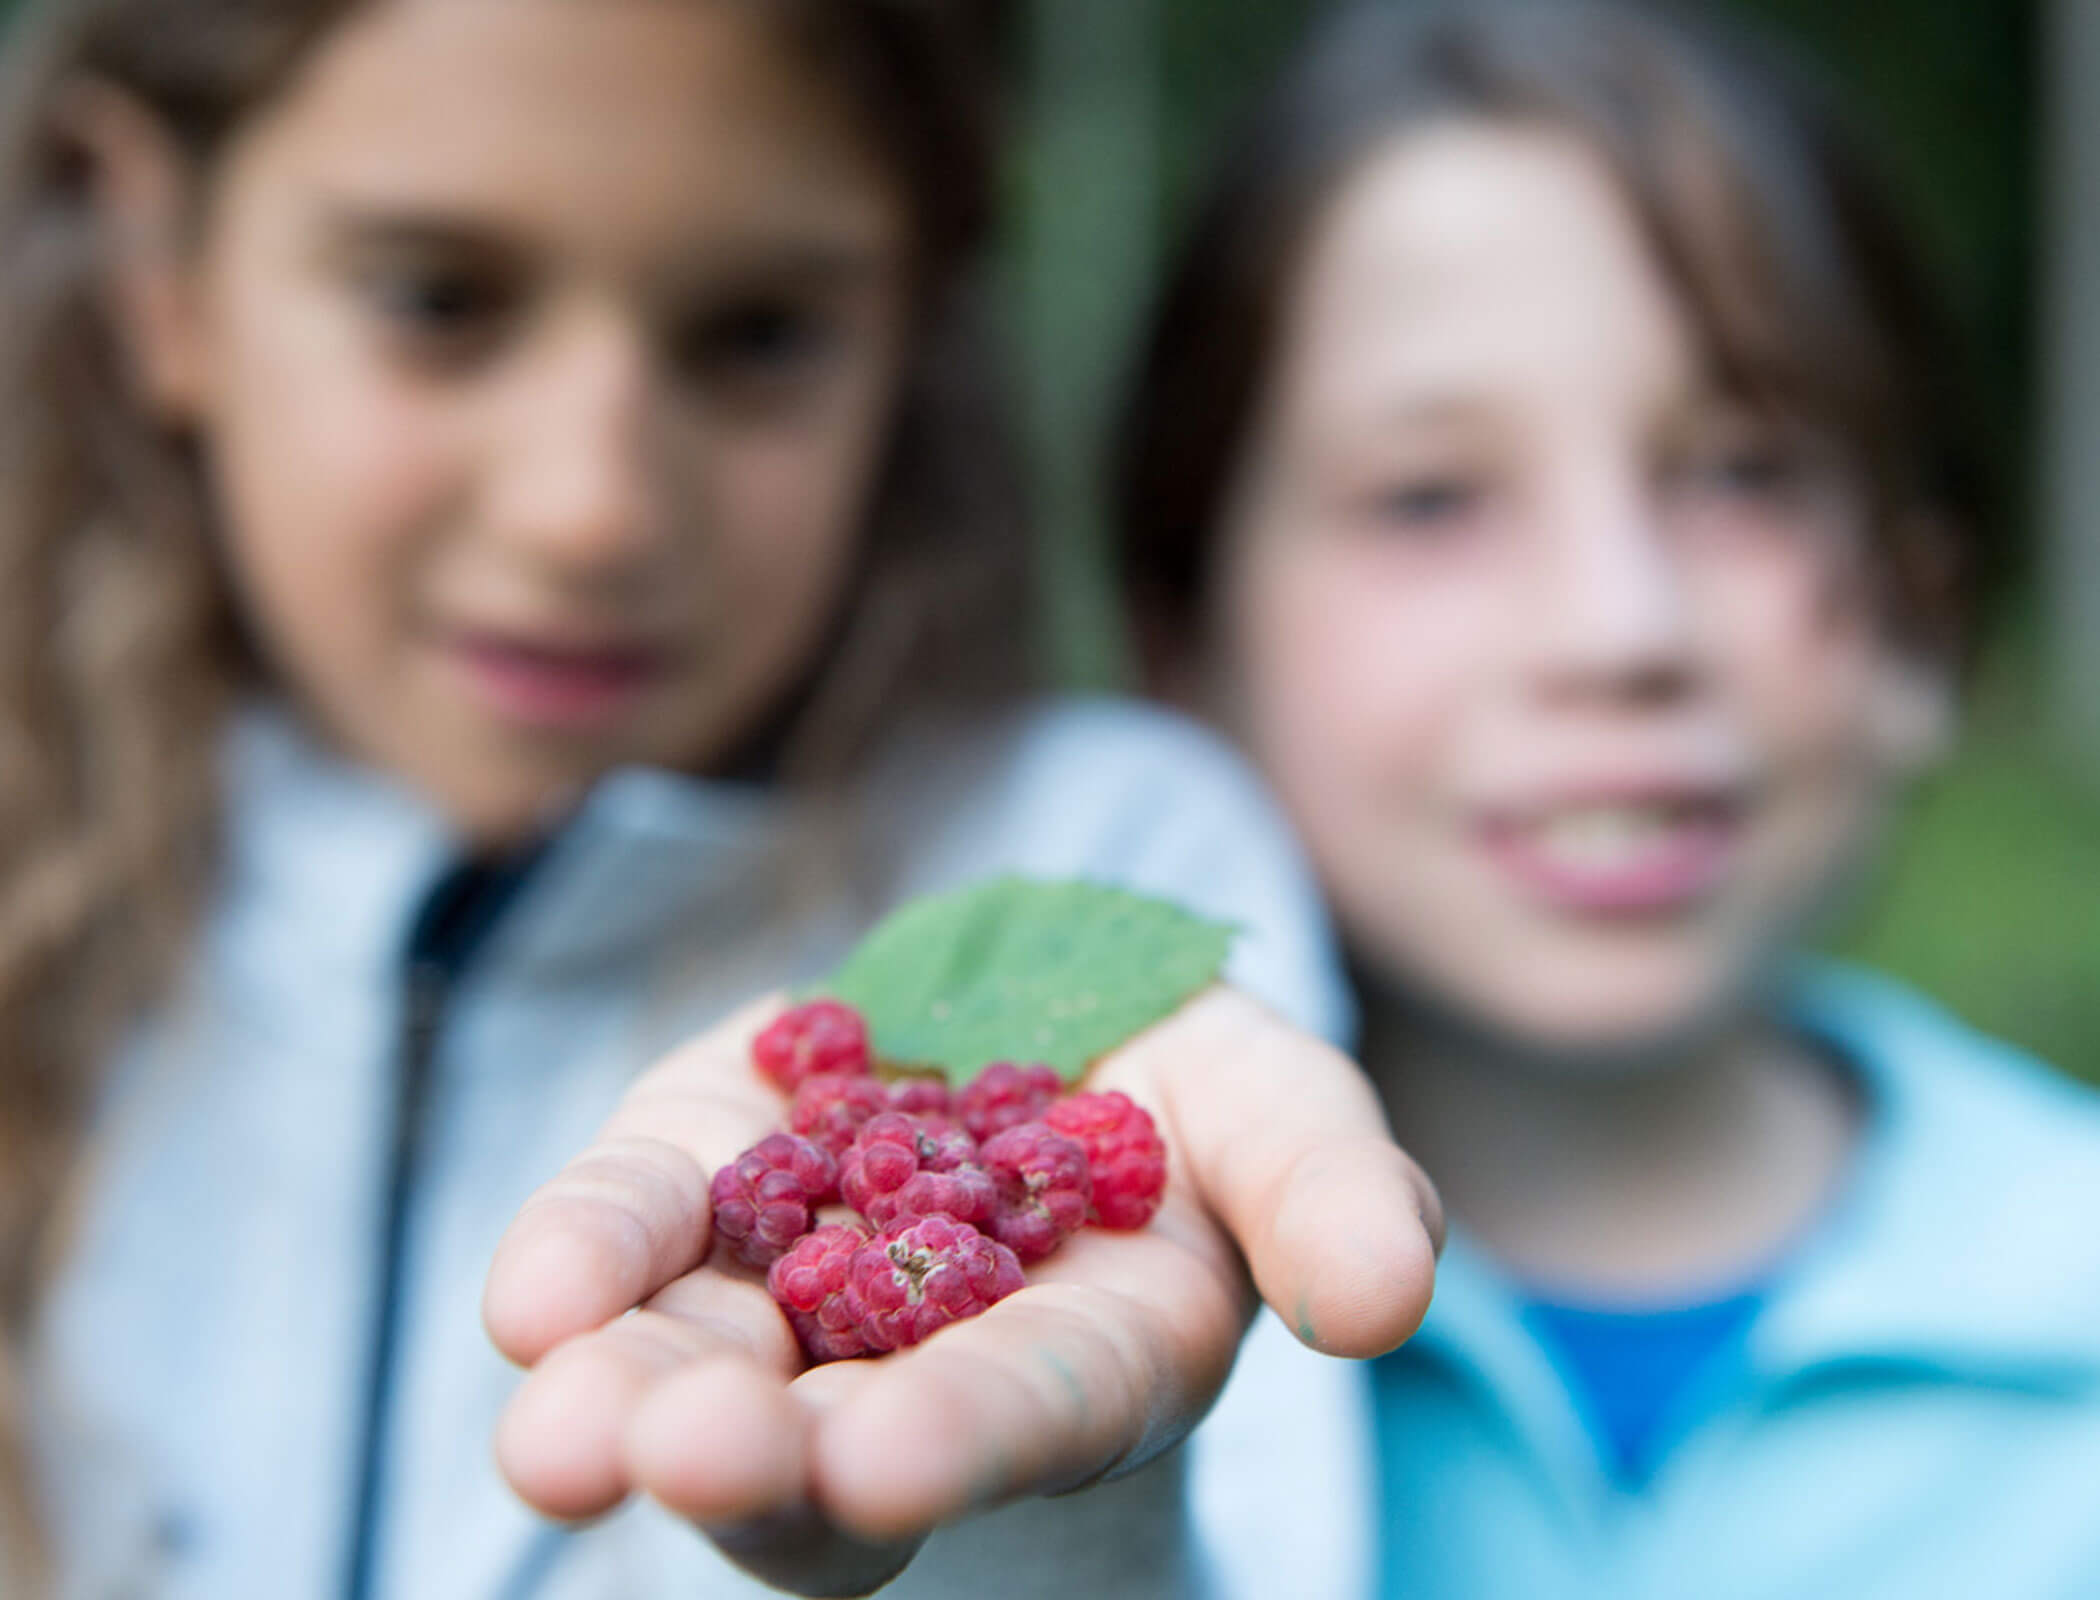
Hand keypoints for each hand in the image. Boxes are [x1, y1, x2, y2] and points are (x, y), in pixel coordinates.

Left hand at [483, 987, 1441, 1596]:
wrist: (1043, 995)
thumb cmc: (1190, 1080)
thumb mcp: (1282, 1108)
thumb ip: (1331, 1194)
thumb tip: (1384, 1301)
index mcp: (1088, 1355)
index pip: (1029, 1409)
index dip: (962, 1435)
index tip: (881, 1465)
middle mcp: (923, 1357)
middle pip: (832, 1447)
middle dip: (757, 1465)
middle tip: (672, 1462)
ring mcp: (792, 1277)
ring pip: (705, 1371)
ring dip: (629, 1398)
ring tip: (560, 1428)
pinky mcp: (703, 1173)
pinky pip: (633, 1237)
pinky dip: (585, 1260)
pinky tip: (536, 1299)